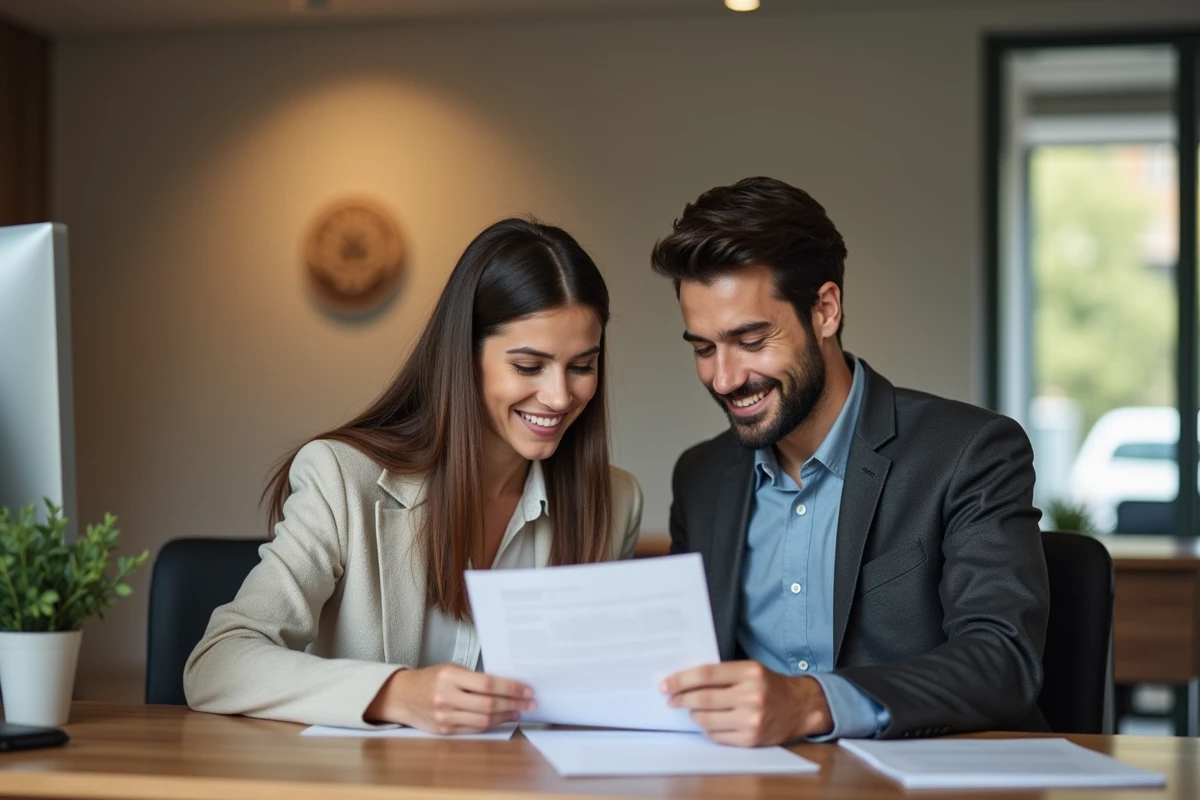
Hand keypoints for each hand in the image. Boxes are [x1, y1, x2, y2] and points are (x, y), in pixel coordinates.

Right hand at [365, 664, 535, 733]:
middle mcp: (446, 697)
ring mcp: (444, 717)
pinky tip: (501, 719)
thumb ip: (475, 679)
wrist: (401, 696)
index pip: (487, 684)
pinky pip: (474, 729)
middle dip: (514, 704)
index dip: (511, 688)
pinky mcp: (444, 731)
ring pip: (483, 720)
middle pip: (488, 705)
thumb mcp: (451, 670)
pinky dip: (490, 725)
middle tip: (530, 702)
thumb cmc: (430, 679)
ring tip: (519, 710)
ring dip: (505, 716)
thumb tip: (507, 686)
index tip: (527, 690)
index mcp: (449, 676)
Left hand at [660, 661, 832, 746]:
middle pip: (703, 698)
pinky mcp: (751, 739)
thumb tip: (685, 680)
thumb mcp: (751, 670)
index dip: (682, 679)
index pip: (706, 674)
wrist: (800, 707)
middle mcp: (751, 696)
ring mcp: (752, 720)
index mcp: (750, 672)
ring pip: (706, 719)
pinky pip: (717, 735)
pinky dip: (707, 728)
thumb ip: (723, 673)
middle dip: (681, 699)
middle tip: (670, 699)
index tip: (666, 684)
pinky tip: (707, 721)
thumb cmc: (769, 685)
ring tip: (691, 709)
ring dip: (693, 714)